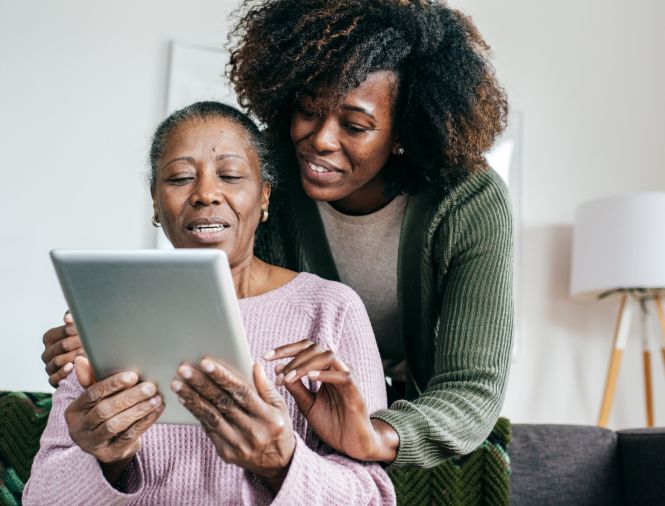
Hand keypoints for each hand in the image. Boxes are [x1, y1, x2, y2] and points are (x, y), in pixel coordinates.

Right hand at [42, 310, 85, 386]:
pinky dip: (62, 372)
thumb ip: (72, 319)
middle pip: (63, 345)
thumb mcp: (77, 329)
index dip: (77, 330)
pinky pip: (54, 377)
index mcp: (50, 337)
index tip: (87, 330)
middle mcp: (47, 352)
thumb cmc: (80, 342)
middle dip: (79, 343)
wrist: (84, 365)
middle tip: (92, 342)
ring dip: (75, 357)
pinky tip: (71, 367)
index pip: (63, 331)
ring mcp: (49, 366)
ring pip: (58, 361)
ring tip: (87, 354)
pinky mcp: (52, 379)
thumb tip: (67, 318)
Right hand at [64, 369, 163, 482]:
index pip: (92, 394)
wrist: (109, 445)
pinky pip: (129, 436)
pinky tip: (157, 410)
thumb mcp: (96, 398)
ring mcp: (93, 444)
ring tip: (156, 398)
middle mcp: (79, 429)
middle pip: (104, 410)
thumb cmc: (103, 413)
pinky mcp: (109, 454)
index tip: (133, 376)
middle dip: (130, 397)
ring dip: (139, 409)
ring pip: (116, 424)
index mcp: (73, 411)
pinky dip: (145, 421)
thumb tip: (81, 359)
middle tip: (150, 386)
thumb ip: (91, 380)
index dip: (112, 384)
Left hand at [172, 359, 294, 491]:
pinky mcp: (226, 453)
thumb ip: (266, 386)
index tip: (205, 362)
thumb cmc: (278, 428)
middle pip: (223, 403)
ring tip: (177, 383)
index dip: (223, 377)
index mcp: (268, 417)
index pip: (242, 392)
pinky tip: (185, 399)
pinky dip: (196, 412)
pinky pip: (208, 429)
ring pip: (211, 417)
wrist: (277, 464)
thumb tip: (254, 365)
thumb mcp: (280, 406)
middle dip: (201, 384)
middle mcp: (253, 431)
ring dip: (192, 398)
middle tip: (184, 369)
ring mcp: (238, 444)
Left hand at [265, 339, 398, 461]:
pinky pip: (343, 377)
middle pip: (315, 348)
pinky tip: (310, 378)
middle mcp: (338, 369)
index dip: (286, 349)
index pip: (306, 349)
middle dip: (293, 356)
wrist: (353, 445)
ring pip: (328, 357)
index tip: (266, 356)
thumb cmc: (333, 424)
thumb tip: (278, 369)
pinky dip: (326, 374)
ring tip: (288, 378)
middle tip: (276, 371)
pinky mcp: (356, 392)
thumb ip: (295, 388)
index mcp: (326, 370)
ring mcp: (348, 379)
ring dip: (305, 365)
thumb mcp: (307, 405)